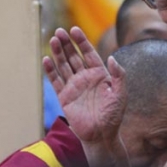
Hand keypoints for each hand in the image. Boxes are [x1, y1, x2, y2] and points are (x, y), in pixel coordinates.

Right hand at [43, 27, 126, 162]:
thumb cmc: (113, 116)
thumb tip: (111, 58)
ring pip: (64, 65)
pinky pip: (56, 81)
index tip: (74, 30)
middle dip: (67, 44)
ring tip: (53, 39)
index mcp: (99, 74)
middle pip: (74, 56)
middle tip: (60, 31)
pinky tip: (46, 59)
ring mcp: (74, 86)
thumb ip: (119, 75)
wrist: (101, 136)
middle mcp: (85, 78)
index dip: (82, 41)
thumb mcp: (120, 94)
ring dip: (58, 53)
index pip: (89, 53)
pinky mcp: (64, 97)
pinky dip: (50, 71)